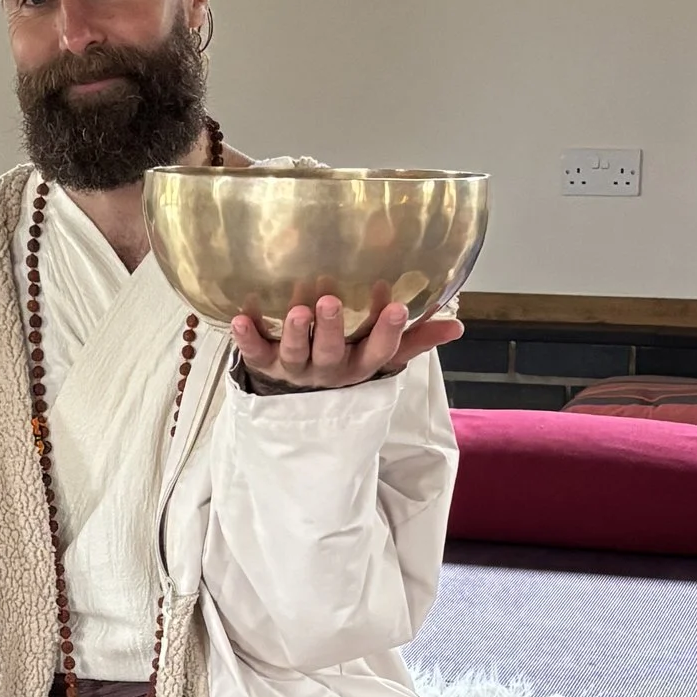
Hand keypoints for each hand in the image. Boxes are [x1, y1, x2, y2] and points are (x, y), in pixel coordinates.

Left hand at [228, 295, 463, 388]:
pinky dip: (246, 338)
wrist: (296, 395)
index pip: (379, 353)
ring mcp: (295, 369)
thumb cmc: (345, 359)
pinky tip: (238, 319)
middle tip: (331, 302)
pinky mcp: (265, 364)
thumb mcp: (379, 354)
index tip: (398, 308)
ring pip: (297, 355)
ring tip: (297, 311)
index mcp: (358, 366)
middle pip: (332, 354)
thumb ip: (416, 339)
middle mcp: (327, 370)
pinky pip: (254, 354)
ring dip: (296, 334)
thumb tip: (457, 326)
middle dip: (333, 329)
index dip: (388, 334)